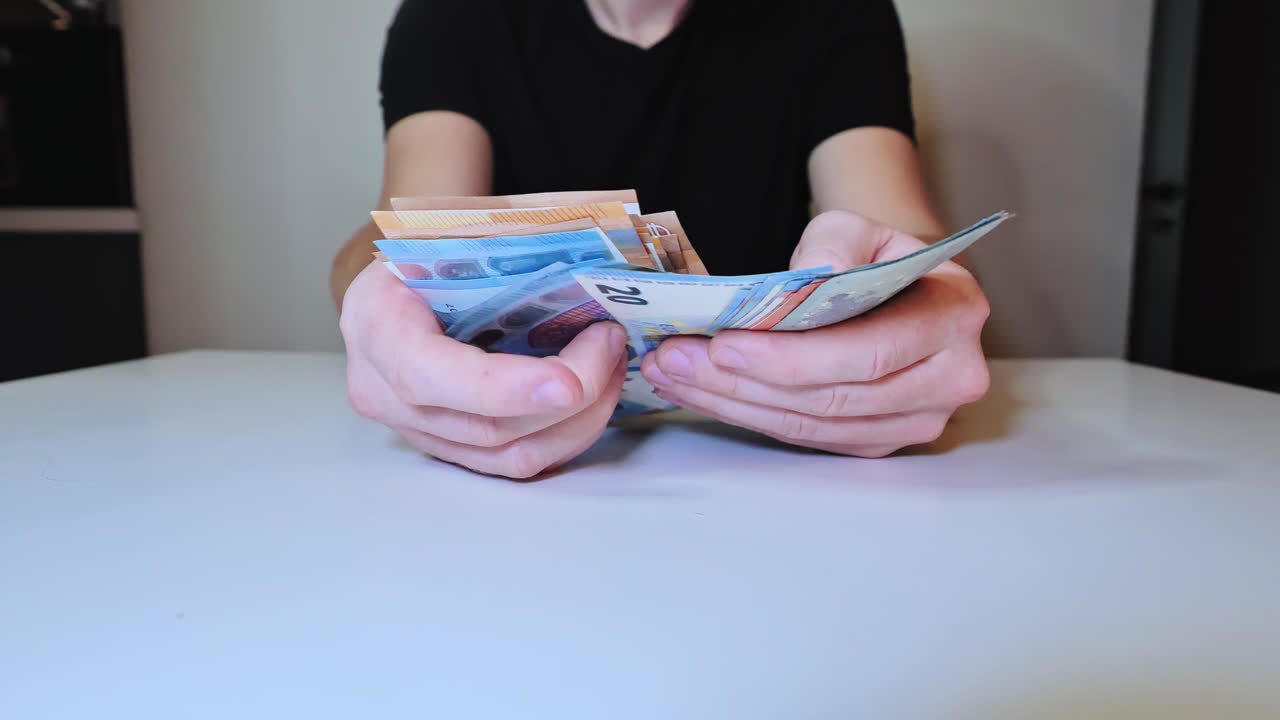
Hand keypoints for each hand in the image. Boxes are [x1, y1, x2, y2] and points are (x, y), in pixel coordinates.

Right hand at [339, 260, 626, 477]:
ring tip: (611, 365)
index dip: (504, 388)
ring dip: (580, 417)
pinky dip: (567, 432)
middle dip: (571, 393)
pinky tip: (594, 393)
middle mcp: (384, 392)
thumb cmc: (426, 248)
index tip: (570, 382)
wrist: (399, 281)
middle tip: (610, 342)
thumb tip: (586, 244)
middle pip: (486, 426)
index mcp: (377, 326)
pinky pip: (516, 461)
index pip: (430, 377)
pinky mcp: (448, 447)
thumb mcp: (446, 229)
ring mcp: (415, 429)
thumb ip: (501, 244)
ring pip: (511, 455)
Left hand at [640, 211, 990, 456]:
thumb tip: (818, 270)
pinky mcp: (880, 441)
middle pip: (835, 398)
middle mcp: (949, 378)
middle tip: (676, 360)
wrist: (896, 287)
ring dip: (734, 403)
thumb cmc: (874, 255)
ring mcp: (917, 419)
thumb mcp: (859, 225)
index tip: (725, 345)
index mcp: (954, 315)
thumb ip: (837, 238)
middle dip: (744, 382)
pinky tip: (702, 392)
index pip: (870, 352)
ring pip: (814, 425)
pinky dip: (748, 416)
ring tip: (674, 374)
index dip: (794, 358)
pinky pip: (808, 437)